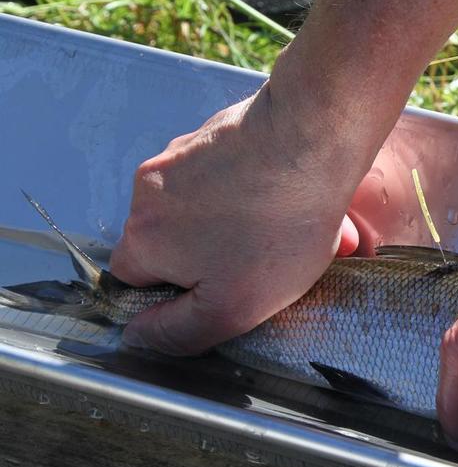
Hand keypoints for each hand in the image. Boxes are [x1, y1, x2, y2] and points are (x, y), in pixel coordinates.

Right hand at [110, 79, 361, 354]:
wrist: (312, 139)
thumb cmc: (277, 228)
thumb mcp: (231, 307)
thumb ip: (179, 331)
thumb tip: (138, 336)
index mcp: (142, 235)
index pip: (137, 279)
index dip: (179, 292)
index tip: (224, 289)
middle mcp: (147, 189)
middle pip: (171, 239)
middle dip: (215, 255)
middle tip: (266, 261)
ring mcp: (181, 152)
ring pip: (201, 206)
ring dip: (240, 223)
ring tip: (288, 228)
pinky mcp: (215, 130)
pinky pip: (224, 173)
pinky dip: (252, 189)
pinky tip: (290, 195)